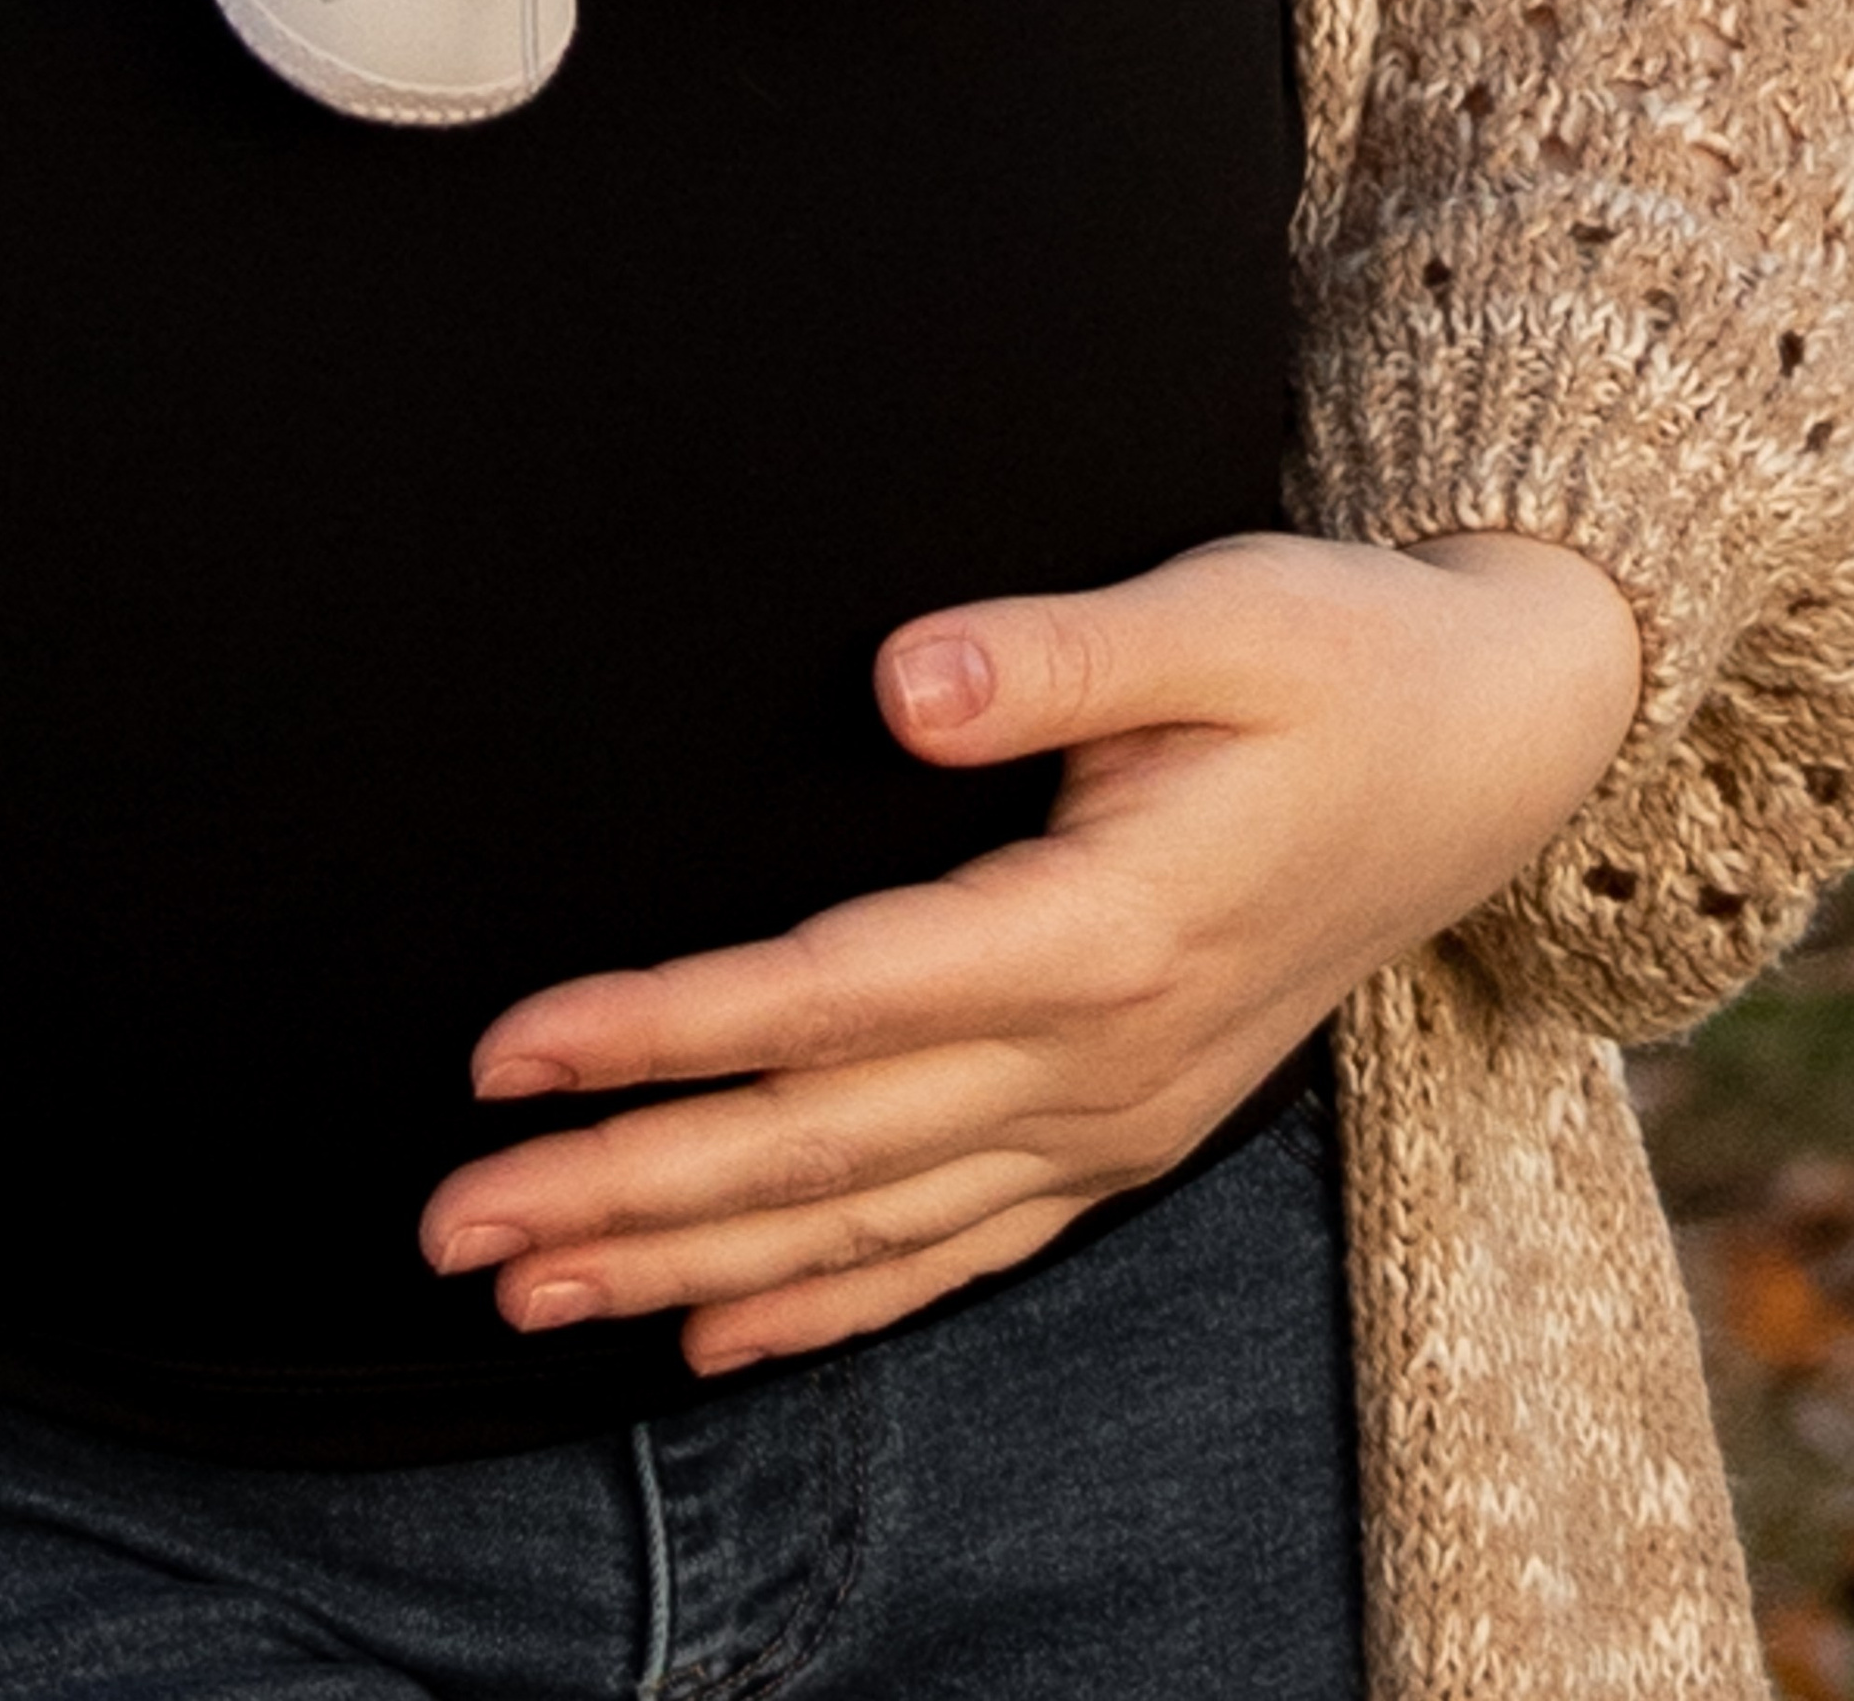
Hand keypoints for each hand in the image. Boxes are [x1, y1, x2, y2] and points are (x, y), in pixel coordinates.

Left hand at [419, 528, 1640, 1373]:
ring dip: (685, 1264)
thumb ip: (1057, 652)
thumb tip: (900, 680)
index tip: (507, 1053)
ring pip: (867, 1223)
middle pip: (819, 1147)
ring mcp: (1117, 1114)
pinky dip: (828, 1300)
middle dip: (623, 1188)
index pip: (832, 1001)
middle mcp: (1103, 1055)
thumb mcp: (1221, 614)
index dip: (661, 1031)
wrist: (1491, 749)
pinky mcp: (1126, 1131)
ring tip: (526, 1294)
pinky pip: (958, 1249)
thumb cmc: (1338, 656)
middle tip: (452, 1227)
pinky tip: (713, 1330)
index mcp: (1105, 929)